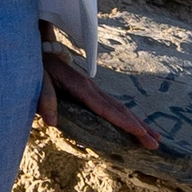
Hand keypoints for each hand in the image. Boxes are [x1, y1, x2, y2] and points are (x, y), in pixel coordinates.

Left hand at [38, 51, 159, 151]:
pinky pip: (111, 106)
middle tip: (156, 144)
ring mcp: (91, 88)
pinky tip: (132, 125)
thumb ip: (45, 98)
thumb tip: (52, 122)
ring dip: (137, 122)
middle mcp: (90, 87)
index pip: (105, 108)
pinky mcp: (88, 90)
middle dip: (139, 127)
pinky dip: (126, 117)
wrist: (36, 47)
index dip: (123, 122)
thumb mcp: (37, 80)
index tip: (140, 133)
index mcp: (80, 88)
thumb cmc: (36, 66)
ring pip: (119, 107)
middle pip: (120, 109)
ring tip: (154, 137)